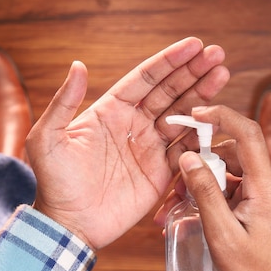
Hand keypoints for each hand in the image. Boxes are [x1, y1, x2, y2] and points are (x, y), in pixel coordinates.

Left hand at [28, 38, 229, 250]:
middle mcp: (134, 124)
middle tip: (217, 55)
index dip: (169, 61)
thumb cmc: (54, 182)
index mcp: (111, 111)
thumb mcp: (48, 139)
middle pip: (169, 91)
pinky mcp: (160, 173)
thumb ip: (64, 102)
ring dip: (203, 96)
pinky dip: (203, 136)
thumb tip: (78, 65)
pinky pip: (186, 150)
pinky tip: (218, 119)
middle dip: (193, 72)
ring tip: (222, 75)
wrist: (69, 225)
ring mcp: (149, 148)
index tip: (193, 45)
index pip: (145, 79)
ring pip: (182, 116)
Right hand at [157, 105, 270, 270]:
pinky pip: (241, 185)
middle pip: (234, 154)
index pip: (248, 133)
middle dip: (202, 166)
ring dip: (207, 182)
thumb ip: (205, 191)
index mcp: (270, 187)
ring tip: (181, 207)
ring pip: (234, 170)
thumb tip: (188, 156)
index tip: (195, 114)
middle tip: (175, 190)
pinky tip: (198, 211)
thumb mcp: (221, 233)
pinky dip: (219, 193)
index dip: (221, 116)